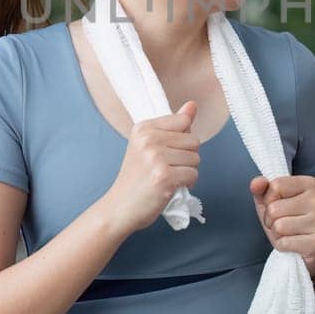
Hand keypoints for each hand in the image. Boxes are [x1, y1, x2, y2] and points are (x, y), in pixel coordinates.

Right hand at [97, 101, 200, 235]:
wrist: (118, 208)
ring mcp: (156, 158)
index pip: (183, 121)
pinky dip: (187, 184)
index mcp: (143, 128)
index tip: (166, 152)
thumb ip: (173, 126)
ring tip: (167, 178)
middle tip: (166, 169)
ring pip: (196, 159)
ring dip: (187, 172)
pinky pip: (193, 174)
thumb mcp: (148, 146)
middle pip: (194, 141)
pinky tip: (170, 188)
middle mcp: (148, 139)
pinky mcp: (164, 176)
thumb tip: (192, 105)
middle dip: (186, 157)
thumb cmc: (135, 180)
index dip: (182, 140)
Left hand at [249, 174, 314, 272]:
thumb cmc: (286, 219)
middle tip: (282, 222)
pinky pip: (284, 243)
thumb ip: (261, 187)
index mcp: (310, 184)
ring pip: (279, 226)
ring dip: (276, 233)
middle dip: (270, 219)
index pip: (275, 186)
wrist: (303, 248)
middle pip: (274, 208)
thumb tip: (256, 183)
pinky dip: (282, 245)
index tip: (278, 205)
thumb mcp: (270, 200)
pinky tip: (293, 243)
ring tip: (287, 233)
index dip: (269, 199)